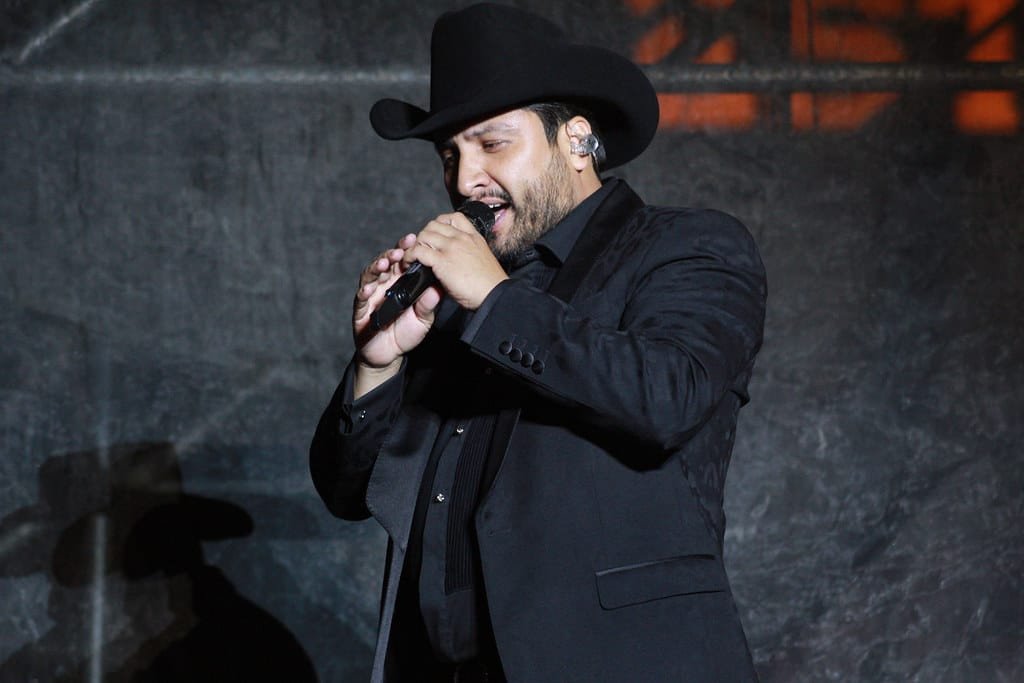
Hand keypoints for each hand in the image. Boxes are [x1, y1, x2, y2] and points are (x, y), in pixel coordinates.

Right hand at [351, 234, 440, 396]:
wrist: (388, 354)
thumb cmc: (405, 332)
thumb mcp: (422, 318)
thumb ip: (428, 304)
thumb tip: (439, 288)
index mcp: (401, 282)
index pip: (404, 262)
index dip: (408, 249)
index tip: (416, 240)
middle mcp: (385, 284)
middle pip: (387, 263)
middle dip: (393, 254)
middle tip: (401, 249)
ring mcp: (372, 295)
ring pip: (372, 275)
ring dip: (378, 267)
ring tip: (386, 263)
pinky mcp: (361, 309)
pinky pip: (361, 298)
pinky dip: (365, 291)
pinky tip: (370, 288)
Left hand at [404, 211, 508, 310]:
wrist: (495, 295)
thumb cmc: (490, 284)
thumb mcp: (483, 259)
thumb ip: (469, 253)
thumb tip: (455, 258)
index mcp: (474, 237)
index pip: (453, 217)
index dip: (440, 224)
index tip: (436, 236)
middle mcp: (462, 238)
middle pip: (434, 225)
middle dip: (424, 235)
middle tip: (422, 249)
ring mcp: (451, 248)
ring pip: (424, 235)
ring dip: (415, 246)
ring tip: (414, 258)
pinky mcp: (442, 261)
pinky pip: (418, 251)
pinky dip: (410, 257)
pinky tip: (410, 265)